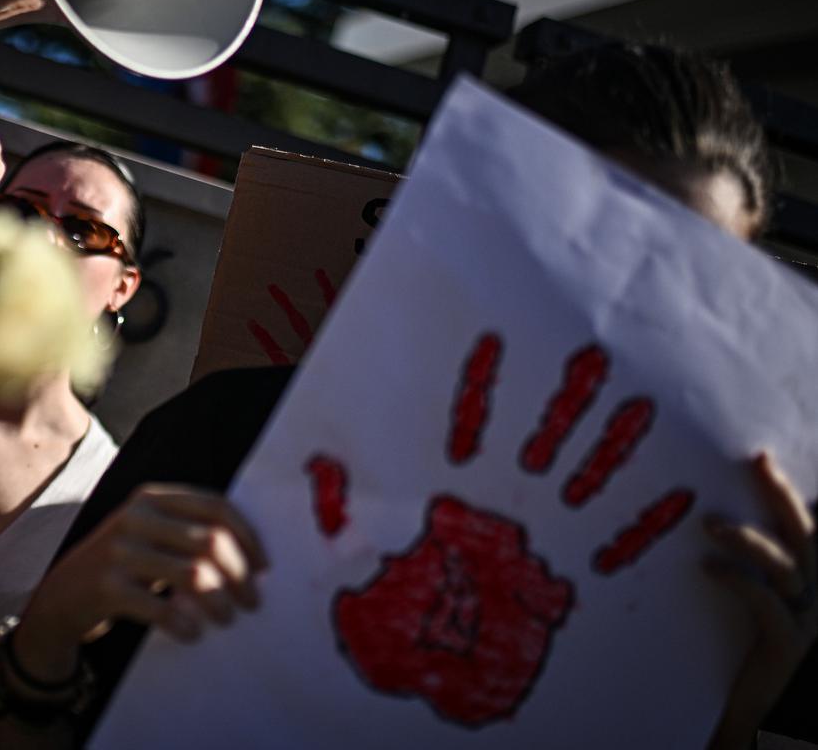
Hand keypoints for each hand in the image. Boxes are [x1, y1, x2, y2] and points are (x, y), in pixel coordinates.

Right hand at [12, 485, 268, 683]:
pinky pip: (163, 608)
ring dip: (220, 604)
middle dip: (241, 576)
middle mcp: (135, 516)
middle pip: (211, 541)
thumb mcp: (150, 535)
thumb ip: (189, 534)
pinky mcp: (106, 586)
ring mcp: (118, 549)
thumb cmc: (123, 567)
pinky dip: (186, 626)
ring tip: (226, 619)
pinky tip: (193, 634)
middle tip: (252, 602)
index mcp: (152, 497)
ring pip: (194, 574)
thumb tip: (257, 563)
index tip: (264, 569)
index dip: (249, 539)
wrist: (61, 596)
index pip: (217, 507)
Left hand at [310, 334, 694, 726]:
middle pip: (537, 431)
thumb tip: (319, 470)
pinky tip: (679, 496)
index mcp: (451, 482)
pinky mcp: (572, 568)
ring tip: (640, 401)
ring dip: (610, 440)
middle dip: (560, 395)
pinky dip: (645, 518)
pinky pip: (617, 536)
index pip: (469, 418)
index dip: (481, 381)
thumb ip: (337, 506)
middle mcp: (503, 496)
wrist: (431, 663)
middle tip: (589, 350)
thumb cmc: (390, 602)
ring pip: (584, 469)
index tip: (495, 336)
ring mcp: (543, 527)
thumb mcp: (350, 549)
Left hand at [706, 451, 817, 749]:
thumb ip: (767, 573)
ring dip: (749, 539)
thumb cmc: (766, 664)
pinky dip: (738, 580)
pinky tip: (708, 567)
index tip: (773, 456)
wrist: (770, 724)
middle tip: (758, 459)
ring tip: (710, 523)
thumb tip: (722, 520)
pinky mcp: (791, 649)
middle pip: (810, 536)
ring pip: (789, 567)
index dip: (806, 498)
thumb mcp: (773, 612)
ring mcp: (814, 625)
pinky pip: (767, 605)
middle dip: (785, 494)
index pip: (816, 533)